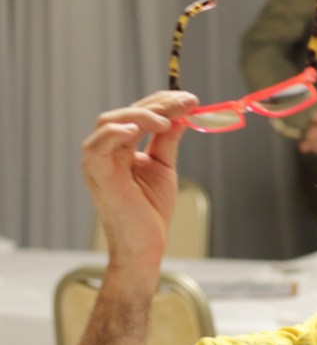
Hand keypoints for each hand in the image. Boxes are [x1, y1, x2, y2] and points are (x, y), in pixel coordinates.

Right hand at [80, 90, 197, 273]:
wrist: (146, 245)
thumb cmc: (151, 211)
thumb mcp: (164, 166)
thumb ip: (167, 139)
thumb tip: (181, 114)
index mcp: (120, 149)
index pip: (138, 114)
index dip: (163, 103)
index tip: (191, 100)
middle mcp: (106, 152)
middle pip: (125, 112)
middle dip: (158, 104)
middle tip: (187, 102)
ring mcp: (98, 163)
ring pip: (110, 121)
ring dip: (141, 114)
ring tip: (167, 121)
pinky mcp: (99, 176)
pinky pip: (96, 146)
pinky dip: (115, 132)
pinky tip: (136, 128)